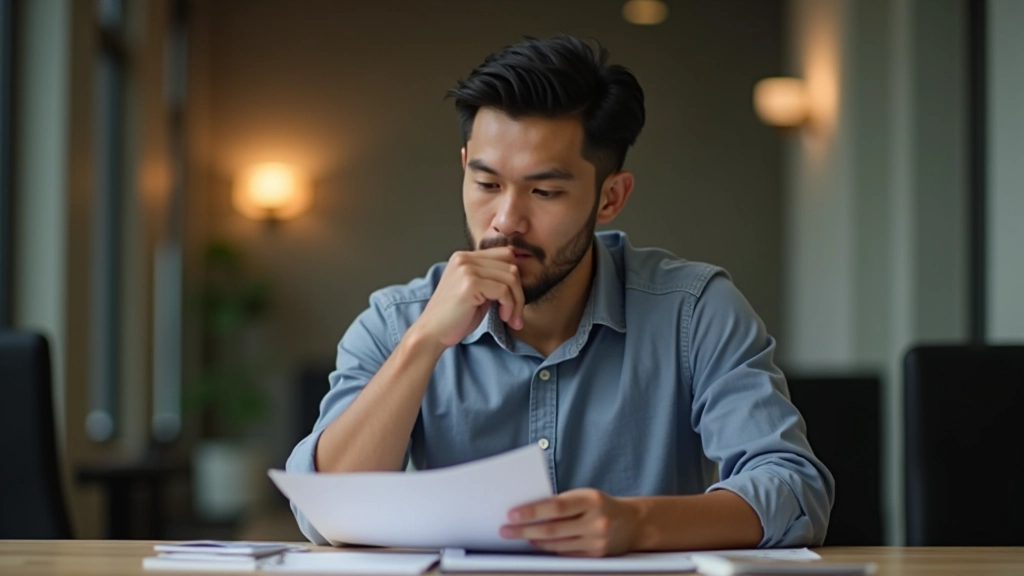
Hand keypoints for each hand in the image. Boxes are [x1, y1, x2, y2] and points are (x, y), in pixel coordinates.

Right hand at [411, 247, 524, 348]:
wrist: (432, 333)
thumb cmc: (454, 318)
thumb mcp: (476, 293)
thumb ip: (492, 280)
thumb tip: (518, 277)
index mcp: (465, 258)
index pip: (505, 254)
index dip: (515, 278)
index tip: (514, 300)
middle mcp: (465, 258)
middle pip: (511, 264)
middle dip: (519, 291)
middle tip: (515, 314)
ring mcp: (467, 269)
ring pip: (511, 277)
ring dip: (516, 301)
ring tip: (510, 318)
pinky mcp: (471, 283)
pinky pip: (504, 291)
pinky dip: (510, 306)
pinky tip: (503, 317)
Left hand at [500, 489, 641, 556]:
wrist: (633, 523)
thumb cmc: (601, 505)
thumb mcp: (585, 496)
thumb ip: (561, 503)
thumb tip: (529, 513)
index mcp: (592, 500)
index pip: (556, 507)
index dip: (532, 512)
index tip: (511, 514)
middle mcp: (596, 521)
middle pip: (552, 529)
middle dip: (525, 530)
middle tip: (505, 530)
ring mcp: (597, 541)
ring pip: (556, 544)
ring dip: (534, 540)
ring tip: (518, 535)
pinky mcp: (596, 556)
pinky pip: (565, 553)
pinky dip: (549, 548)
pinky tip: (538, 543)